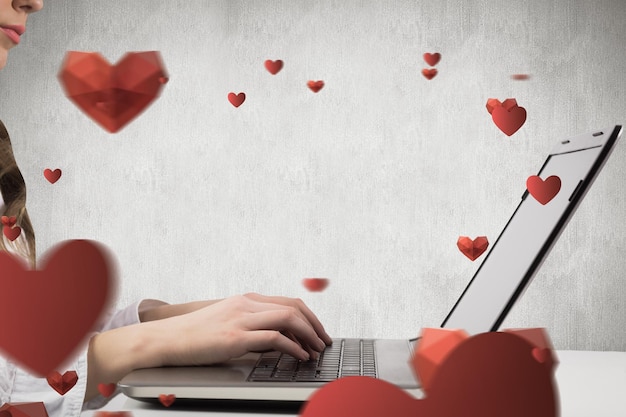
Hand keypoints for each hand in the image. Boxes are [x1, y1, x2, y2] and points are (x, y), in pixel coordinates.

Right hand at [161, 293, 331, 364]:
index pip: (288, 302)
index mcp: (246, 300)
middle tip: (324, 341)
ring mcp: (241, 319)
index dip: (308, 316)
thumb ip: (252, 325)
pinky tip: (299, 356)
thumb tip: (278, 340)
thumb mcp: (228, 321)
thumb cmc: (195, 334)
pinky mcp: (235, 337)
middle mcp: (246, 305)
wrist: (167, 338)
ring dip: (308, 335)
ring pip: (288, 319)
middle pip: (293, 307)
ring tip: (316, 350)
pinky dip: (293, 347)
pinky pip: (274, 338)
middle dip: (314, 325)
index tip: (318, 331)